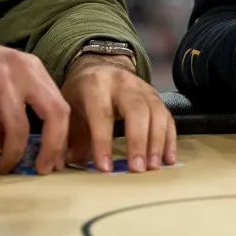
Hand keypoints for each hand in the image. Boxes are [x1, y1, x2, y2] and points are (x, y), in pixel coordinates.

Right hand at [0, 32, 69, 174]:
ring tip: (2, 165)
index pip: (60, 106)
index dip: (61, 138)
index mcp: (33, 67)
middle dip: (50, 147)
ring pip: (15, 131)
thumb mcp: (9, 70)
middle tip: (41, 168)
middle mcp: (21, 72)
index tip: (55, 161)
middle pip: (52, 114)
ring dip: (9, 155)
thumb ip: (27, 94)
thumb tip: (45, 138)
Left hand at [62, 54, 176, 172]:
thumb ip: (68, 137)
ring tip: (153, 167)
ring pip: (156, 113)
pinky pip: (168, 117)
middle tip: (137, 168)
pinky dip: (170, 139)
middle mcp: (123, 83)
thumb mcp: (69, 110)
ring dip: (157, 142)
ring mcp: (144, 88)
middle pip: (136, 111)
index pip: (102, 114)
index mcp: (96, 86)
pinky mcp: (156, 96)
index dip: (103, 142)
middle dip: (138, 141)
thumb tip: (64, 164)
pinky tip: (168, 159)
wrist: (98, 67)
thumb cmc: (82, 95)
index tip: (105, 168)